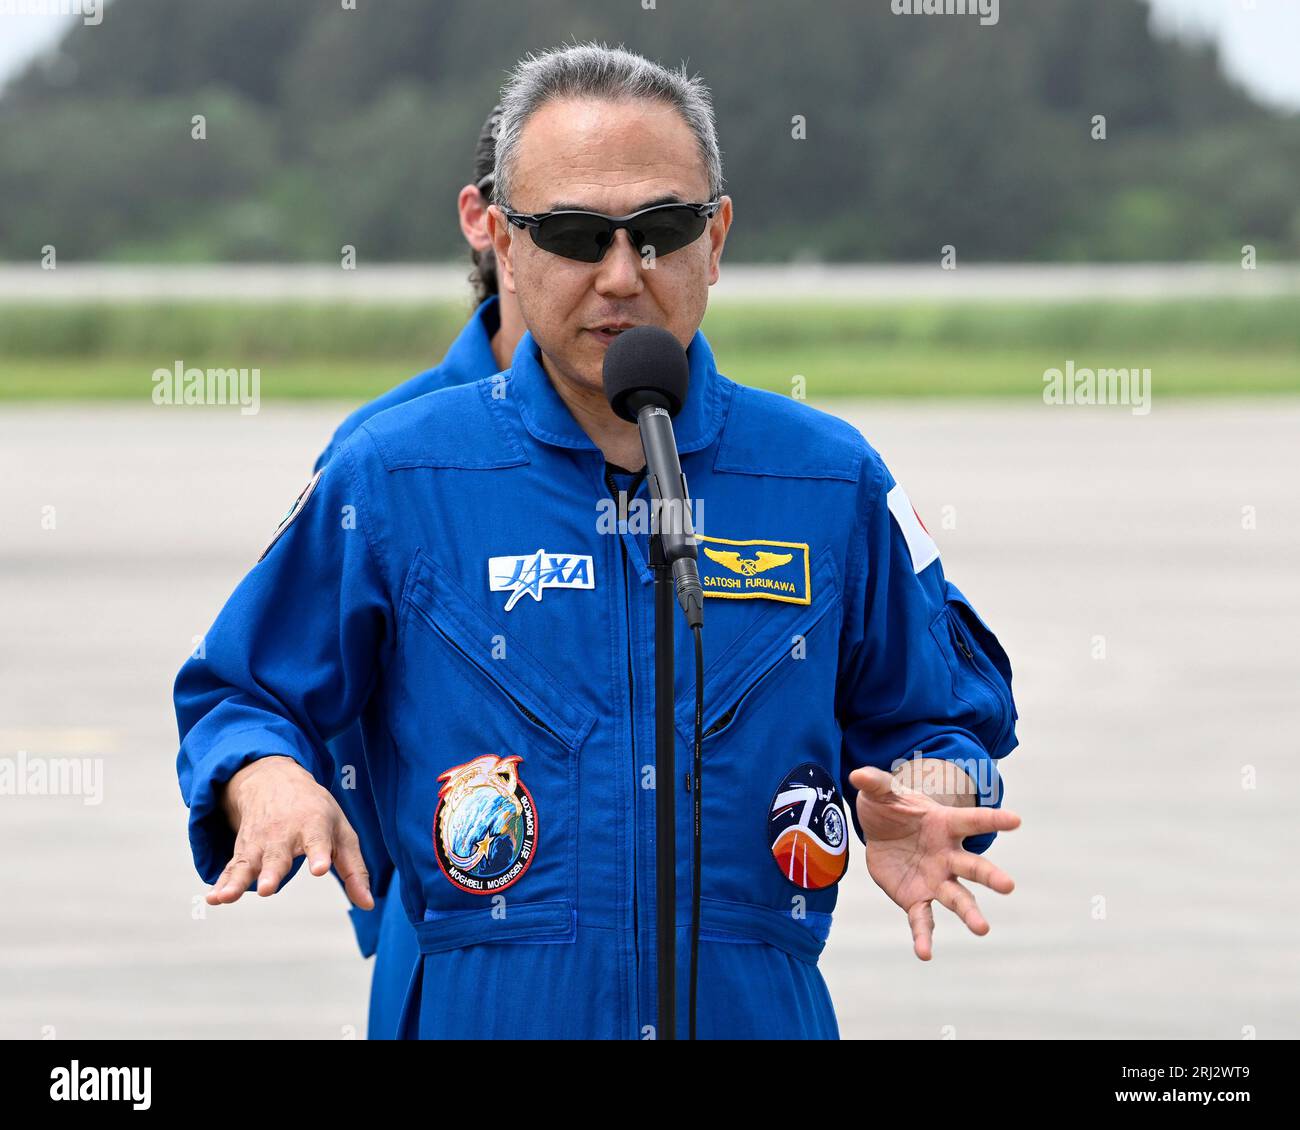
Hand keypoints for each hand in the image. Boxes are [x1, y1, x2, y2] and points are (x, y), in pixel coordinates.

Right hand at [208, 755, 372, 909]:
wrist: (273, 780)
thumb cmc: (315, 812)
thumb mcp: (342, 834)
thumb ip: (354, 870)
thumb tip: (368, 904)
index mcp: (313, 826)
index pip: (318, 841)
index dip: (320, 855)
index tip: (320, 868)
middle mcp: (283, 834)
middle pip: (277, 856)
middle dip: (272, 873)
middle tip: (268, 889)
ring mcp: (259, 842)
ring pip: (247, 863)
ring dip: (237, 881)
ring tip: (227, 898)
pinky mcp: (242, 850)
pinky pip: (230, 868)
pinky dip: (221, 882)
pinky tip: (213, 898)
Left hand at [848, 765, 1019, 960]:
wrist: (881, 834)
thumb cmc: (891, 809)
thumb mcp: (882, 793)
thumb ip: (875, 784)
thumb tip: (858, 773)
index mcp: (945, 823)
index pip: (972, 820)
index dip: (993, 819)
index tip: (1016, 820)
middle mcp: (948, 855)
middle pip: (974, 866)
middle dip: (990, 876)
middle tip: (1008, 886)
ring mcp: (936, 879)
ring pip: (958, 897)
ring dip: (969, 912)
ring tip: (982, 929)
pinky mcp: (917, 898)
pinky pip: (922, 919)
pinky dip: (923, 936)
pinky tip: (924, 953)